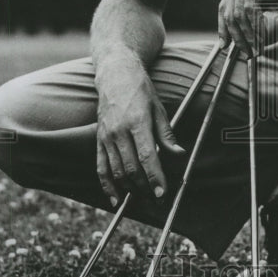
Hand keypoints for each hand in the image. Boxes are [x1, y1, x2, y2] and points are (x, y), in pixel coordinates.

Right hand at [95, 56, 184, 206]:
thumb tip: (178, 154)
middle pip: (132, 168)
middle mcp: (119, 131)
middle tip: (157, 200)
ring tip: (143, 199)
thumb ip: (166, 134)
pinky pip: (101, 168)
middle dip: (145, 188)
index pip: (147, 156)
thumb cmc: (141, 91)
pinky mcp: (99, 140)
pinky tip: (116, 200)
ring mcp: (106, 137)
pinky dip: (107, 186)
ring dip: (130, 189)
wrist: (115, 75)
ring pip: (117, 171)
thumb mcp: (159, 109)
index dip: (155, 177)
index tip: (162, 193)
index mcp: (137, 122)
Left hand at [218, 0, 277, 55]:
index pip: (224, 7)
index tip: (226, 44)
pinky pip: (250, 6)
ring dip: (245, 35)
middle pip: (228, 14)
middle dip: (235, 37)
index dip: (223, 27)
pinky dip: (253, 23)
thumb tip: (263, 7)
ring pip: (237, 14)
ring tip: (254, 49)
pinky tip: (259, 34)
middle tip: (245, 53)